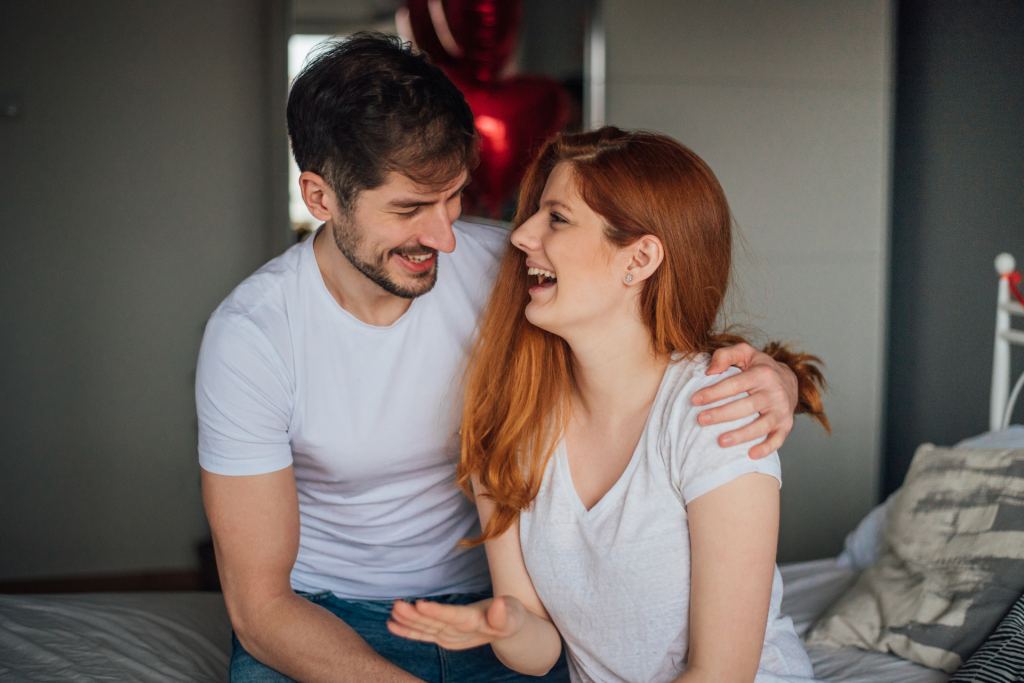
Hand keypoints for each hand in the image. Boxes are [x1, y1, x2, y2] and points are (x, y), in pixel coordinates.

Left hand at [387, 596, 524, 650]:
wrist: (507, 631)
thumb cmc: (511, 617)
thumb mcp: (513, 614)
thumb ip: (505, 614)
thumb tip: (500, 604)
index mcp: (475, 625)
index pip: (454, 617)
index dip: (438, 612)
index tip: (421, 604)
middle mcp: (458, 634)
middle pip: (434, 624)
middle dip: (414, 616)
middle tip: (397, 605)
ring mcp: (449, 638)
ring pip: (425, 629)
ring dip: (407, 621)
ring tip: (393, 609)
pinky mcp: (443, 637)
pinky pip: (422, 636)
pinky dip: (406, 631)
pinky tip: (391, 624)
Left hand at [692, 343, 797, 458]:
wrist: (789, 379)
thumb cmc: (759, 367)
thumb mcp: (744, 352)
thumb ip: (725, 355)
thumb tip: (709, 371)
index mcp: (762, 374)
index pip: (735, 384)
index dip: (714, 392)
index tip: (695, 399)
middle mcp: (774, 392)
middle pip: (746, 406)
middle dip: (722, 414)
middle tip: (701, 420)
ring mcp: (781, 410)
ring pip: (761, 425)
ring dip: (741, 435)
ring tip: (720, 441)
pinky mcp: (786, 425)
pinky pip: (778, 439)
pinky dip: (766, 448)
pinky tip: (750, 454)